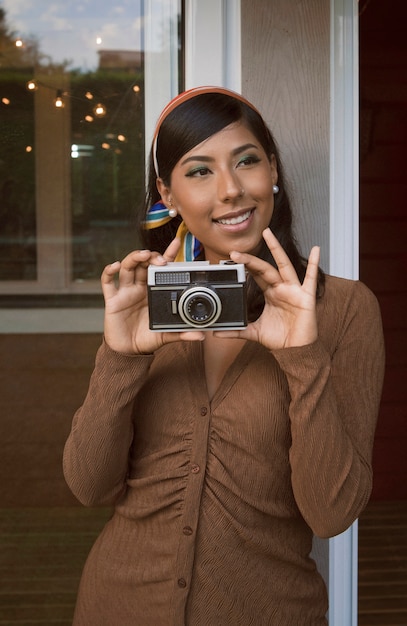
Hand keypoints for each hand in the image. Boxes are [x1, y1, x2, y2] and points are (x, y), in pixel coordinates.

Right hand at [101, 238, 204, 353]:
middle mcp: (139, 288)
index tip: (177, 242)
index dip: (168, 254)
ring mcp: (125, 292)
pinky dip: (109, 271)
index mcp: (153, 292)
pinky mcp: (112, 300)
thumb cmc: (146, 340)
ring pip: (127, 267)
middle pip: (143, 264)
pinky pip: (107, 282)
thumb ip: (181, 334)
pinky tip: (115, 265)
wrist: (128, 352)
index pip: (161, 269)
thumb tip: (200, 336)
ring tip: (143, 255)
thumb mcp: (166, 336)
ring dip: (134, 258)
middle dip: (151, 257)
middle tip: (161, 260)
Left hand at [220, 228, 319, 349]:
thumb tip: (217, 333)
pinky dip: (314, 263)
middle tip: (236, 251)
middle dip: (251, 260)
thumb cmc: (280, 339)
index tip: (231, 259)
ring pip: (283, 266)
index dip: (245, 267)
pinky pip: (310, 278)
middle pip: (265, 268)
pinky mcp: (306, 297)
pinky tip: (316, 249)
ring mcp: (294, 291)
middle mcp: (281, 289)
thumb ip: (236, 331)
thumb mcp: (254, 333)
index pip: (256, 275)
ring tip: (268, 233)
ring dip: (276, 249)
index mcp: (271, 294)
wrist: (295, 351)